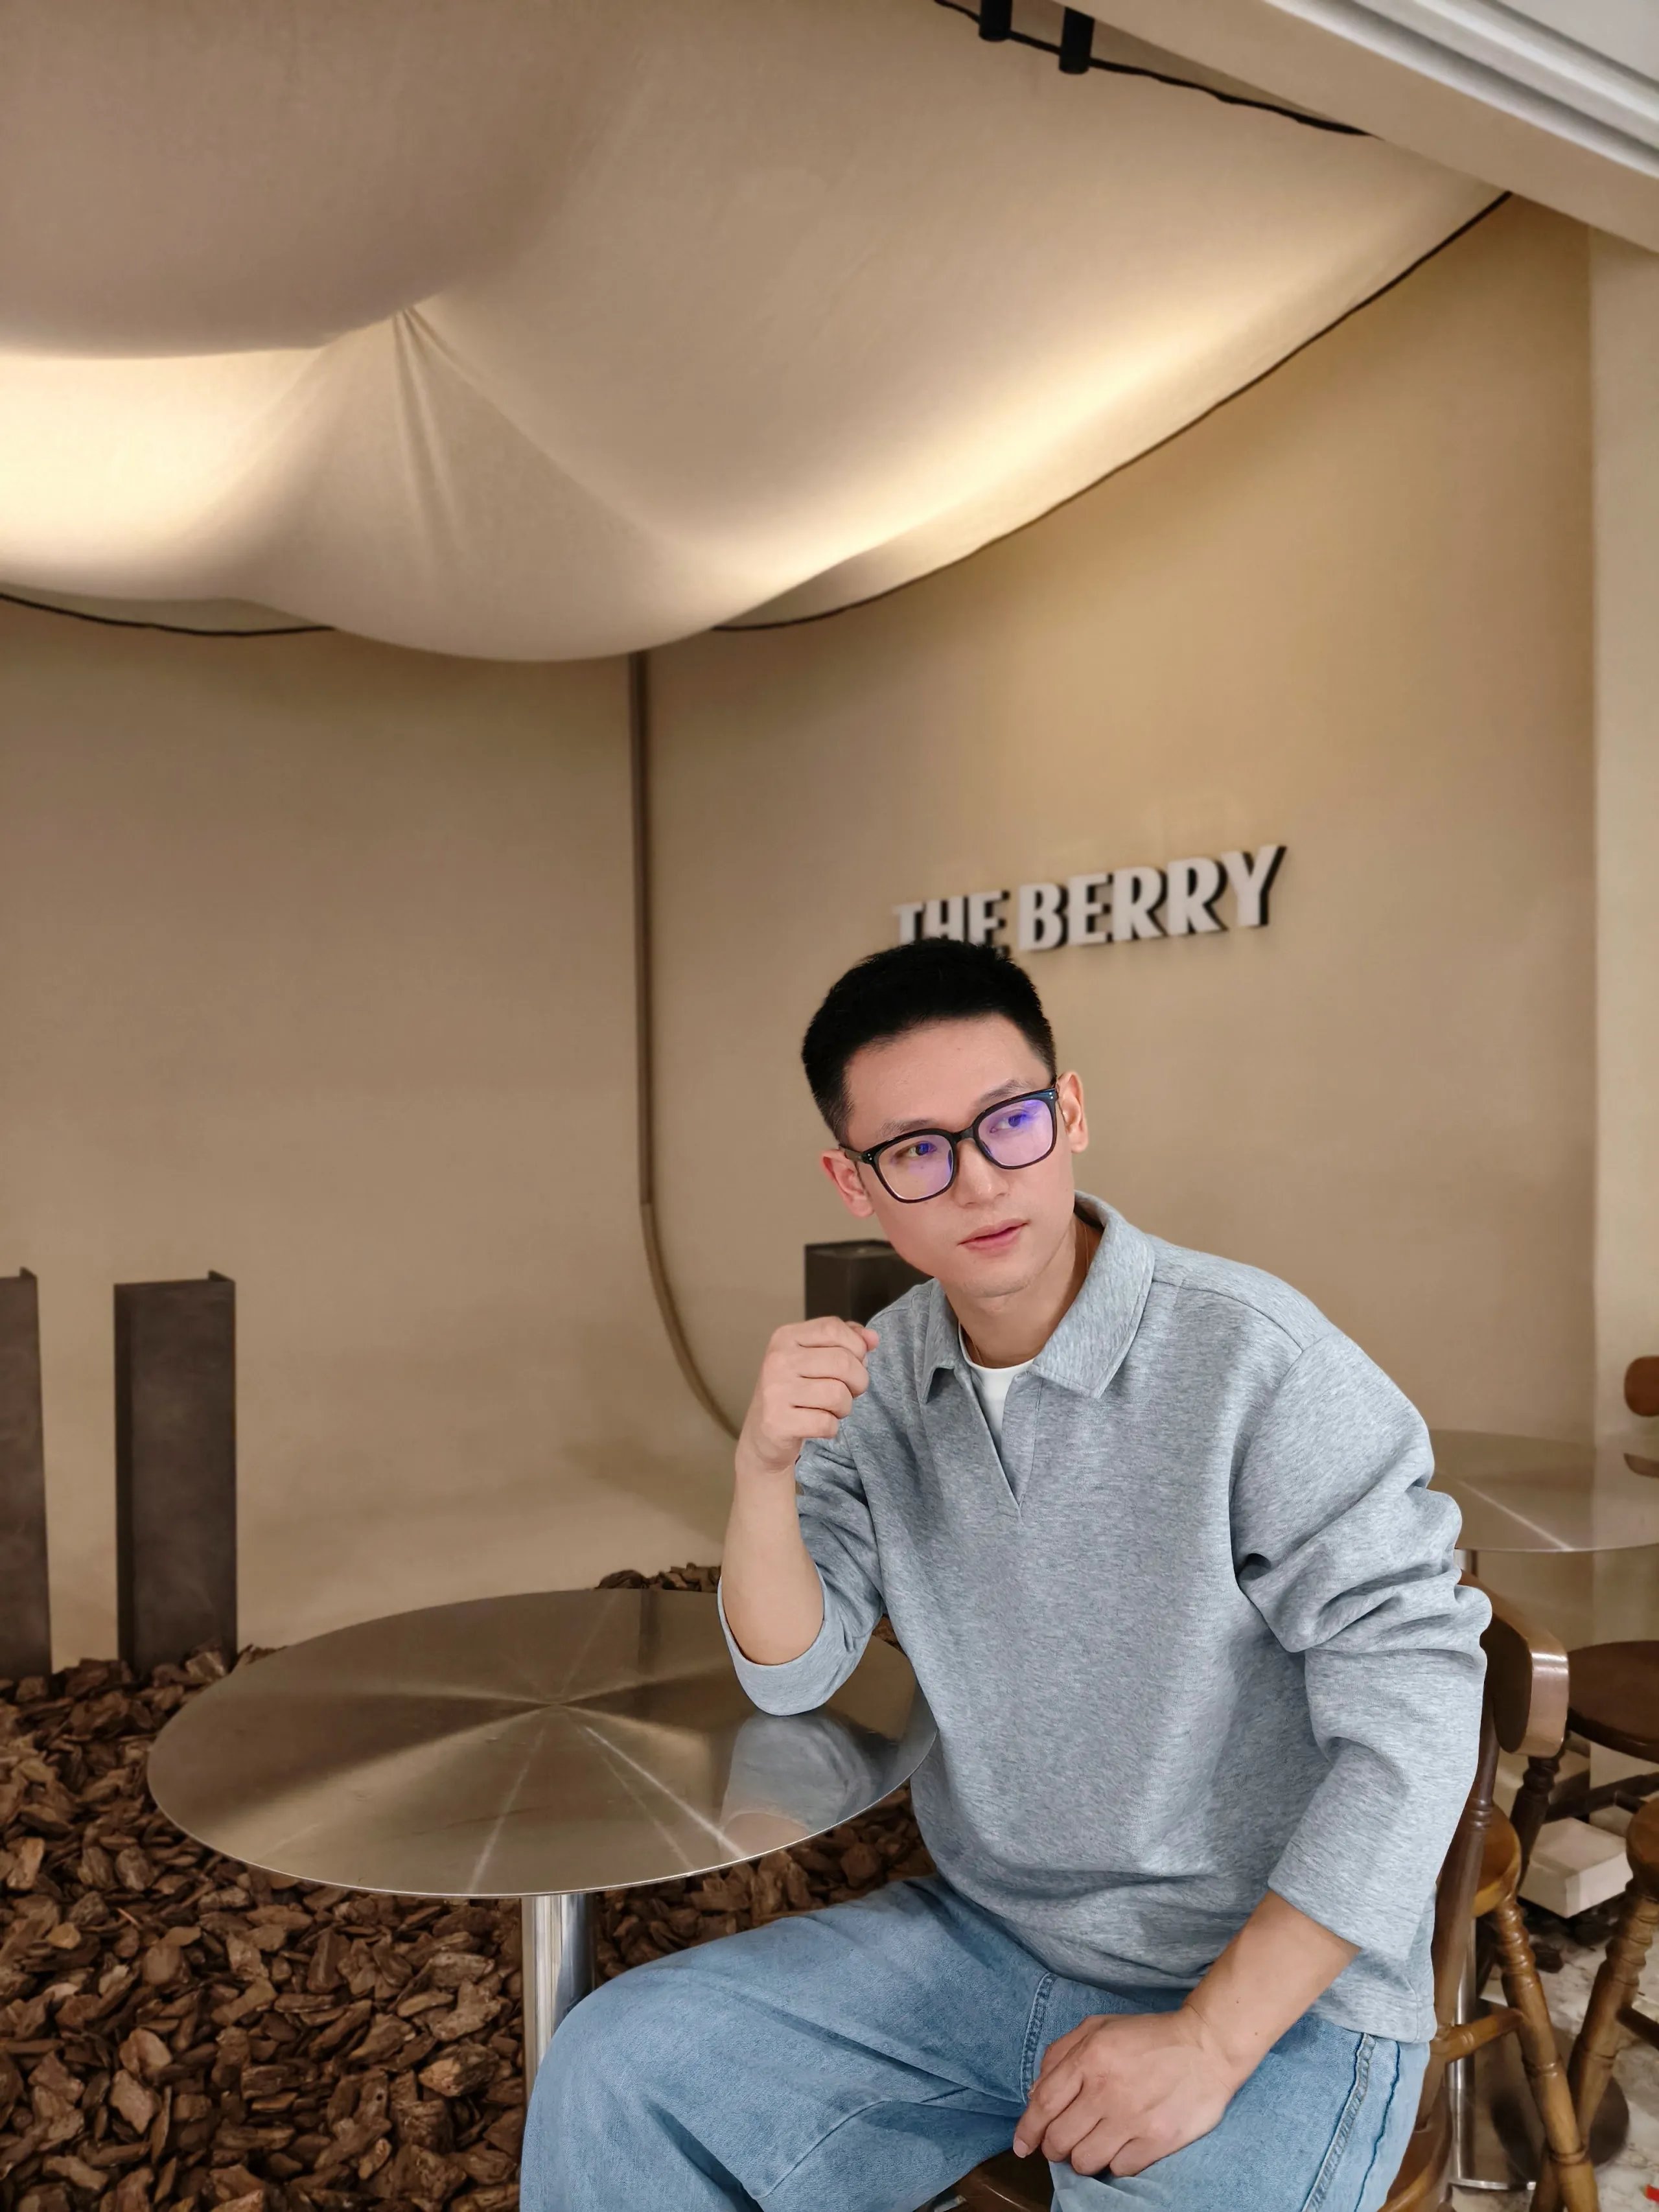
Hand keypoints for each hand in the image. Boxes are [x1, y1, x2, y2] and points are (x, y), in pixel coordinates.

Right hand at [736, 1318, 877, 1481]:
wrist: (763, 1434)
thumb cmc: (797, 1391)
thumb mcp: (815, 1357)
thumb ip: (846, 1341)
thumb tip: (872, 1338)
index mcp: (786, 1337)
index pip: (833, 1327)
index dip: (856, 1346)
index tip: (855, 1362)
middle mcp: (778, 1360)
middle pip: (843, 1362)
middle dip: (858, 1381)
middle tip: (848, 1392)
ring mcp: (775, 1391)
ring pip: (839, 1394)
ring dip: (844, 1407)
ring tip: (829, 1409)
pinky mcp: (777, 1422)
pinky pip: (827, 1424)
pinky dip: (831, 1428)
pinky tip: (817, 1425)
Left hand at [1012, 2006, 1242, 2176]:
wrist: (1206, 2046)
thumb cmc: (1147, 2037)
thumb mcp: (1098, 2028)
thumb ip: (1061, 2054)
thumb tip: (1036, 2092)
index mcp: (1090, 2057)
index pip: (1044, 2104)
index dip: (1027, 2130)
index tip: (1022, 2146)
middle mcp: (1107, 2090)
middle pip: (1059, 2140)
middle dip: (1053, 2148)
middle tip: (1061, 2143)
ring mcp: (1133, 2118)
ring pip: (1085, 2161)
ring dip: (1081, 2159)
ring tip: (1091, 2145)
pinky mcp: (1157, 2140)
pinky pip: (1119, 2170)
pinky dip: (1114, 2163)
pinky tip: (1120, 2146)